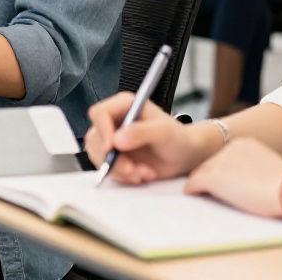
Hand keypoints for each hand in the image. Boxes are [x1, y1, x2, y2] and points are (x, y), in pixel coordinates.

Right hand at [84, 92, 211, 184]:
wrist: (186, 157)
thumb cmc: (178, 138)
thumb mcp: (164, 132)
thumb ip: (141, 132)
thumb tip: (117, 140)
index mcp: (124, 106)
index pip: (99, 113)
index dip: (102, 130)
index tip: (111, 147)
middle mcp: (115, 122)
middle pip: (95, 138)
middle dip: (111, 158)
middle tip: (130, 168)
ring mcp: (113, 140)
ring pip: (98, 156)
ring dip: (118, 169)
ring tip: (141, 173)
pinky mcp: (115, 157)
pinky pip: (108, 169)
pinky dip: (123, 176)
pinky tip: (141, 174)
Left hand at [185, 138, 281, 218]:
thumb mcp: (269, 169)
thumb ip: (255, 169)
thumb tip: (253, 181)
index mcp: (244, 144)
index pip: (224, 157)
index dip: (219, 169)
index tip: (218, 178)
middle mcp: (229, 149)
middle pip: (210, 163)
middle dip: (207, 175)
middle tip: (201, 186)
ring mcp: (220, 163)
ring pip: (201, 172)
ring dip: (198, 182)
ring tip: (194, 191)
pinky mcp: (214, 178)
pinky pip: (194, 183)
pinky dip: (191, 189)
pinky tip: (190, 194)